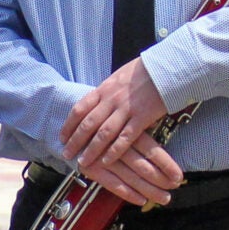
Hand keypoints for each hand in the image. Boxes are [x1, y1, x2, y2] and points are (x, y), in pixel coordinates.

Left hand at [62, 60, 184, 206]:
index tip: (62, 137)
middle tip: (66, 154)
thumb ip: (108, 89)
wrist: (166, 67)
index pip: (80, 108)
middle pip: (88, 124)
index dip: (69, 124)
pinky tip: (106, 161)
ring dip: (91, 150)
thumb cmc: (144, 70)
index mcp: (104, 88)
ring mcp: (126, 109)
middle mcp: (111, 99)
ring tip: (83, 162)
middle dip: (75, 141)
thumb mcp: (119, 76)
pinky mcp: (141, 118)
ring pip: (103, 133)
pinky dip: (114, 151)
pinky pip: (124, 138)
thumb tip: (98, 99)